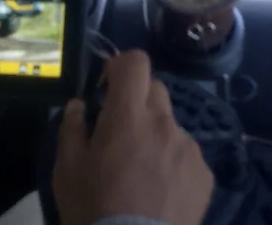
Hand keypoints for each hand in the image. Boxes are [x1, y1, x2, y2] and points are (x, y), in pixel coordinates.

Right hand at [53, 50, 213, 224]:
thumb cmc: (95, 210)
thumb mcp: (67, 170)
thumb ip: (72, 128)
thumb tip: (79, 105)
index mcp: (129, 115)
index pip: (135, 61)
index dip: (121, 66)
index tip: (107, 89)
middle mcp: (164, 122)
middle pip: (155, 90)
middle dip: (137, 102)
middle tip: (121, 133)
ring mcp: (188, 147)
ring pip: (171, 125)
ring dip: (156, 135)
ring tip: (142, 172)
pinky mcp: (204, 174)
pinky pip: (187, 154)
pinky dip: (174, 163)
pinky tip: (162, 192)